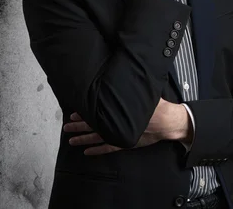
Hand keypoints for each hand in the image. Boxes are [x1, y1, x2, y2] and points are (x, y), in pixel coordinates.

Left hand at [64, 98, 192, 154]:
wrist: (166, 121)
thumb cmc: (154, 106)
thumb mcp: (140, 93)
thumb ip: (128, 88)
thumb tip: (117, 79)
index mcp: (117, 111)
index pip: (96, 113)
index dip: (83, 114)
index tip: (73, 114)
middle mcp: (115, 124)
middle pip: (92, 126)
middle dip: (78, 126)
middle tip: (66, 126)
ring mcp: (119, 135)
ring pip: (96, 138)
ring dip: (83, 139)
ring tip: (71, 140)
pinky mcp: (125, 143)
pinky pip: (107, 148)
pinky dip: (97, 151)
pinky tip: (87, 152)